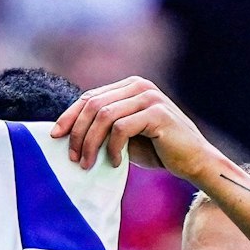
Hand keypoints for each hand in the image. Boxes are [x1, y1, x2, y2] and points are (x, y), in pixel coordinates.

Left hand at [52, 77, 222, 184]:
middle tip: (74, 157)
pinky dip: (112, 148)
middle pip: (93, 105)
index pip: (90, 97)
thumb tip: (69, 131)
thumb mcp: (126, 136)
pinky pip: (120, 128)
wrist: (194, 161)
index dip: (70, 116)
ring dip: (91, 143)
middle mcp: (139, 86)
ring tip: (89, 163)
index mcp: (130, 86)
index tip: (55, 136)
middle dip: (78, 132)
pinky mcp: (157, 113)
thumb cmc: (159, 150)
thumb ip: (105, 126)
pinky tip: (115, 162)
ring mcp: (149, 97)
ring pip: (104, 116)